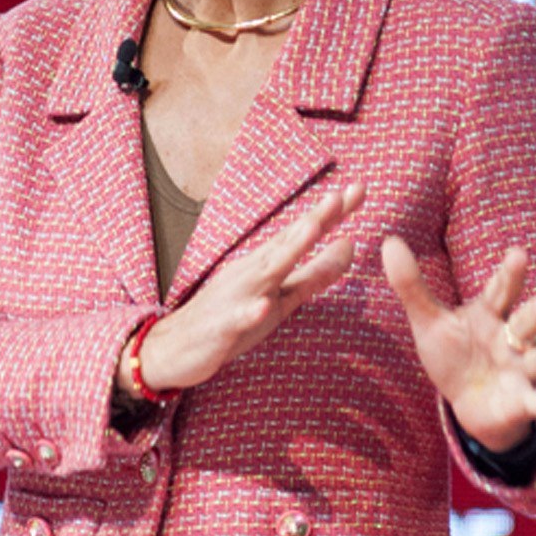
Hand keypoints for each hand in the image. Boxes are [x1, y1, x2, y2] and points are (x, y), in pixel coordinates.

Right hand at [121, 182, 363, 395]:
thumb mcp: (283, 298)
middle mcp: (253, 271)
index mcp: (269, 263)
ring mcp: (237, 295)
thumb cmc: (234, 317)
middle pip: (289, 242)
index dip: (332, 213)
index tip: (360, 188)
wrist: (174, 347)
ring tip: (314, 228)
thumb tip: (350, 246)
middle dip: (315, 219)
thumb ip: (315, 275)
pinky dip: (252, 310)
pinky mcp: (222, 326)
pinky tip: (265, 305)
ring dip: (289, 249)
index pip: (304, 233)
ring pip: (266, 271)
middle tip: (341, 195)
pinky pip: (239, 317)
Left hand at [382, 238, 535, 451]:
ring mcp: (519, 369)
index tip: (518, 254)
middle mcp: (510, 338)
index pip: (500, 291)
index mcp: (489, 314)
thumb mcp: (429, 320)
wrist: (468, 403)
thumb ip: (412, 285)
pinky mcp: (521, 399)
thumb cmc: (453, 354)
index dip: (510, 274)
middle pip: (524, 322)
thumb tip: (389, 241)